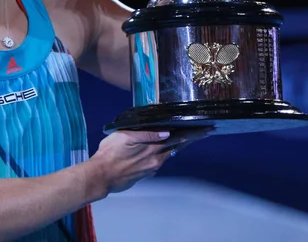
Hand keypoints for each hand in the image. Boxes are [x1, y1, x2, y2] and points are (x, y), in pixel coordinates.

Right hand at [91, 128, 211, 194]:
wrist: (100, 176)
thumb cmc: (110, 154)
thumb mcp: (125, 137)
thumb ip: (146, 135)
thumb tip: (166, 132)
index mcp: (152, 149)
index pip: (178, 139)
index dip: (193, 134)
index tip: (207, 130)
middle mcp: (155, 160)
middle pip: (176, 147)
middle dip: (189, 139)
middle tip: (203, 132)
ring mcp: (150, 168)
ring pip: (167, 154)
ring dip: (176, 146)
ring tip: (183, 137)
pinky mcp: (143, 174)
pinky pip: (158, 161)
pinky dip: (163, 153)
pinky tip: (160, 149)